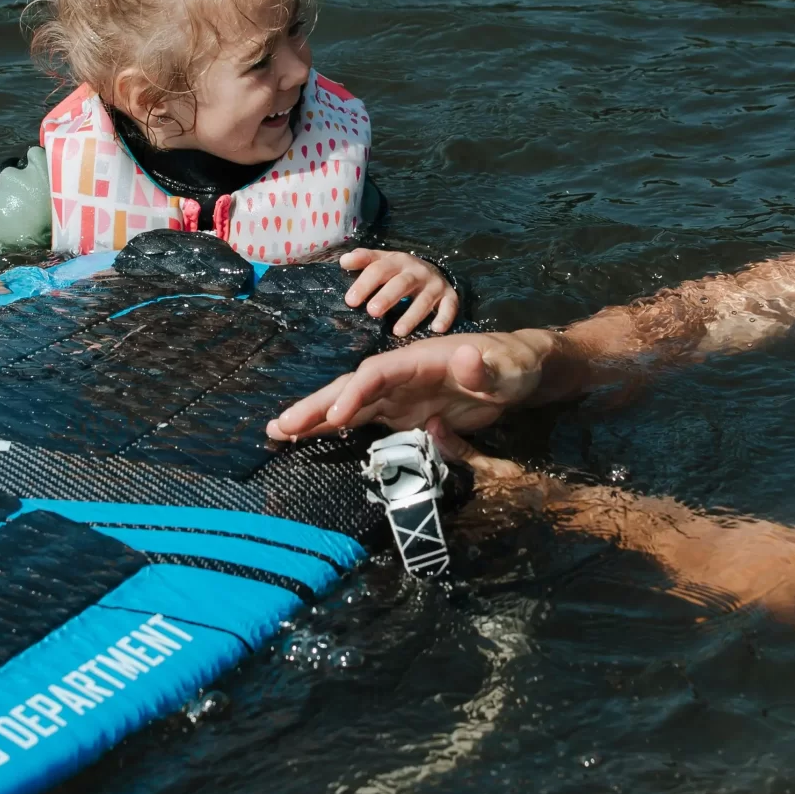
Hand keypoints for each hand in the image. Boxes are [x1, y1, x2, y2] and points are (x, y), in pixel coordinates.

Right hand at [266, 330, 549, 441]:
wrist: (517, 371)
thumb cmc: (514, 365)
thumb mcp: (507, 368)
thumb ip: (485, 367)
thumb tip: (465, 355)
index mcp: (420, 359)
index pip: (379, 373)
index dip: (355, 393)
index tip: (335, 418)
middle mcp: (402, 374)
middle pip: (352, 387)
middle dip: (317, 406)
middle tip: (279, 427)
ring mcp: (400, 394)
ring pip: (350, 405)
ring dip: (315, 418)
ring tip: (277, 433)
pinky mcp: (403, 412)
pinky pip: (363, 420)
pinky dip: (335, 428)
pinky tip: (309, 438)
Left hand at [339, 248, 459, 335]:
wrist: (433, 271)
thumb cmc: (398, 272)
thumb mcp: (382, 261)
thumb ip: (363, 260)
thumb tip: (343, 261)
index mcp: (397, 261)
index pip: (378, 269)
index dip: (364, 284)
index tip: (350, 301)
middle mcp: (417, 271)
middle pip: (401, 283)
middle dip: (387, 297)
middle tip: (372, 312)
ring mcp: (435, 284)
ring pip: (424, 299)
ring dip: (412, 315)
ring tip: (397, 332)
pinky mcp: (449, 296)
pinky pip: (450, 307)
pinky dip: (445, 317)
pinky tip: (436, 330)